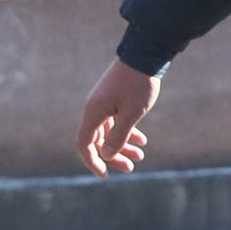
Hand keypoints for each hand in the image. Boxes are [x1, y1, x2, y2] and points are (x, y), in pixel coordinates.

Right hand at [77, 58, 158, 177]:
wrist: (145, 54)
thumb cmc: (139, 84)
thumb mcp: (132, 113)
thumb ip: (118, 135)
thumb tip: (105, 156)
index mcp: (93, 113)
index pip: (85, 145)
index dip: (93, 162)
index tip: (105, 175)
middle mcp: (94, 109)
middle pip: (98, 140)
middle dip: (113, 156)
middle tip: (130, 168)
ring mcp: (104, 103)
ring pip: (109, 131)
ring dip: (123, 145)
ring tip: (140, 157)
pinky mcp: (114, 98)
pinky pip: (116, 120)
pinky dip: (127, 131)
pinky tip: (142, 140)